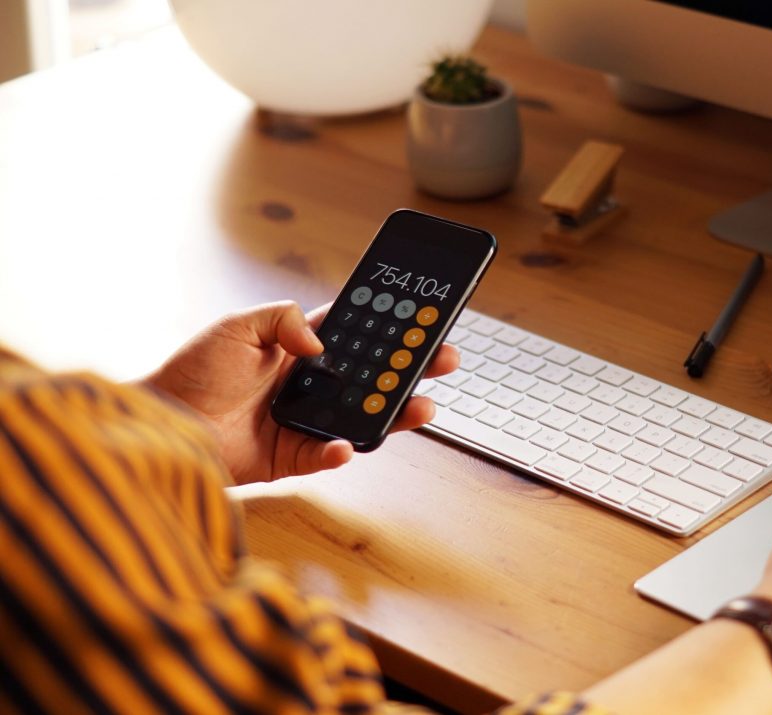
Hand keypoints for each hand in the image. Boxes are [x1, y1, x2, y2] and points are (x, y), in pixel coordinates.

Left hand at [140, 301, 459, 484]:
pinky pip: (327, 455)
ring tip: (423, 406)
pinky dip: (339, 450)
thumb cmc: (191, 373)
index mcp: (298, 349)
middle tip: (443, 358)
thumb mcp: (237, 326)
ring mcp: (305, 421)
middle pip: (373, 375)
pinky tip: (347, 443)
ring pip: (363, 416)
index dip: (389, 327)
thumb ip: (283, 319)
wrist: (161, 424)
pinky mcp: (293, 456)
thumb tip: (320, 343)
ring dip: (396, 412)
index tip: (422, 319)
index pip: (356, 334)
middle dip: (411, 368)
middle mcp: (308, 385)